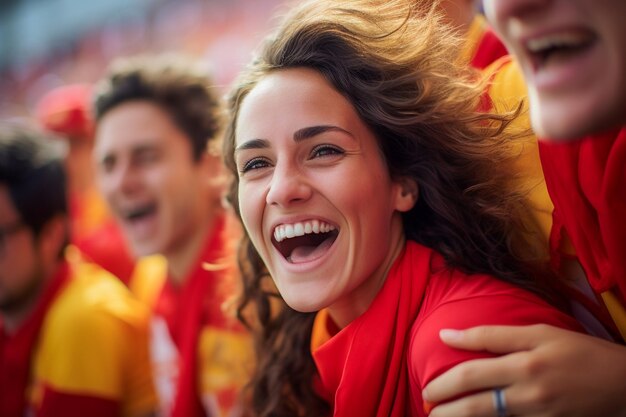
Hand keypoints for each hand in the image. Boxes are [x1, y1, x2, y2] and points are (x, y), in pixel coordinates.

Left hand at [422, 324, 625, 416]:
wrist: (624, 383)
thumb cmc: (579, 351)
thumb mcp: (540, 332)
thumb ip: (493, 335)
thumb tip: (449, 335)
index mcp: (525, 364)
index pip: (472, 372)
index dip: (445, 379)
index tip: (427, 383)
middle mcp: (529, 393)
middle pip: (475, 404)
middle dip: (445, 406)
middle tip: (427, 405)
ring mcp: (539, 415)